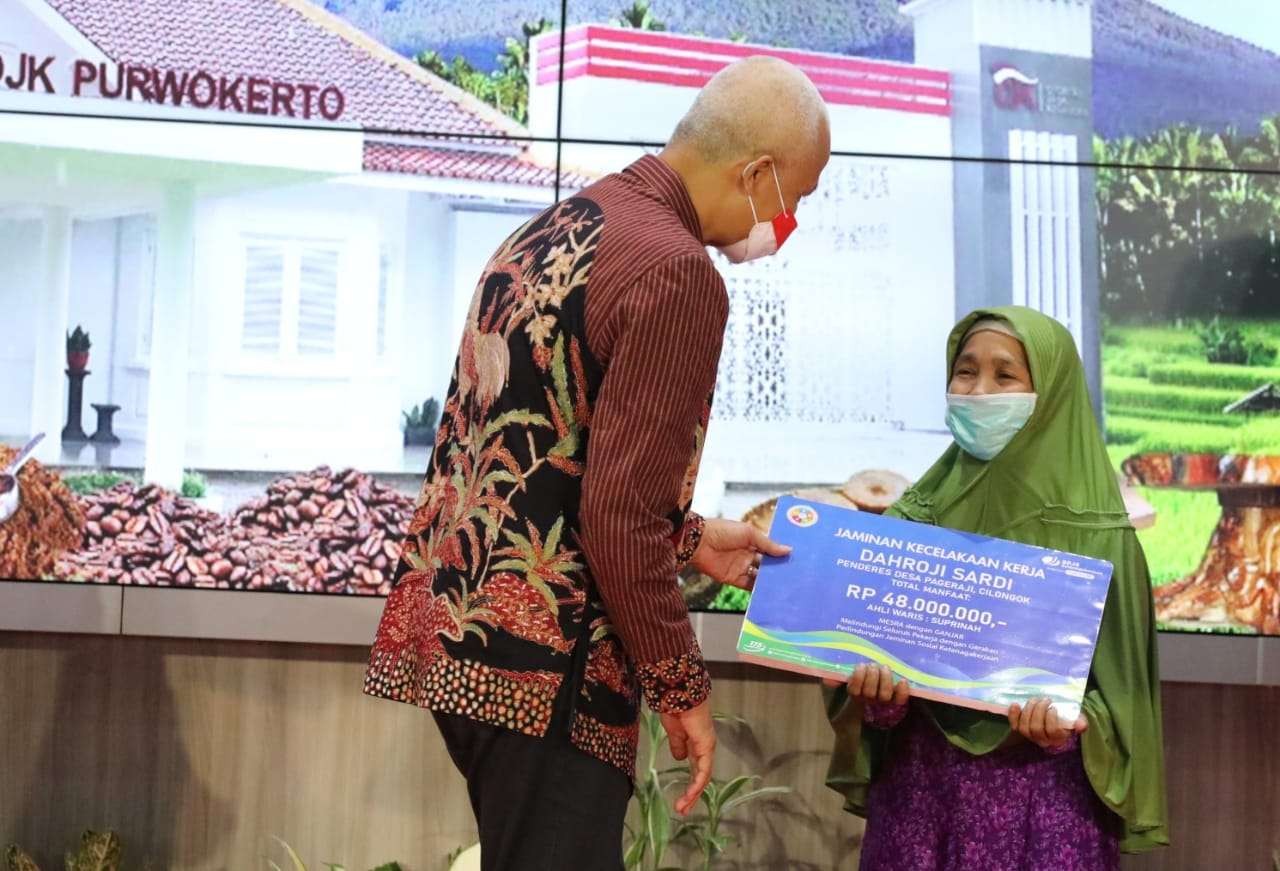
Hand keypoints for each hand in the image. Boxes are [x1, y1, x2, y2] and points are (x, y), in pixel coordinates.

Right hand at [660, 700, 716, 815]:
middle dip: (692, 795)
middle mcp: (704, 747)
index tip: (681, 799)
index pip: (696, 769)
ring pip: (703, 777)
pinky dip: (697, 783)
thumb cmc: (675, 708)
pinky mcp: (706, 746)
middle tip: (682, 809)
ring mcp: (707, 747)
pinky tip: (690, 794)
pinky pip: (703, 770)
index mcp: (696, 744)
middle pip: (701, 777)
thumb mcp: (674, 732)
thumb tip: (679, 758)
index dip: (690, 785)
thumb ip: (677, 745)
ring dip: (693, 794)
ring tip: (683, 807)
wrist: (679, 695)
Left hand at [691, 518, 791, 590]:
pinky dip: (758, 590)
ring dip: (770, 581)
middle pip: (766, 565)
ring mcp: (740, 567)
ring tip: (787, 587)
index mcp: (751, 541)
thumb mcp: (749, 534)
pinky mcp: (733, 579)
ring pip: (759, 577)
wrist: (698, 542)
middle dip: (778, 570)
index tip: (797, 561)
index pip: (770, 549)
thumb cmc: (723, 531)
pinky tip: (770, 594)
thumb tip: (788, 550)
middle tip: (796, 577)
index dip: (781, 554)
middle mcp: (747, 554)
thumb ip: (768, 544)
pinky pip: (748, 586)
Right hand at [837, 663, 908, 705]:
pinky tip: (902, 680)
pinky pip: (900, 699)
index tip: (860, 665)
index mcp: (855, 693)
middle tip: (873, 664)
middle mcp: (869, 699)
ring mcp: (883, 701)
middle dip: (872, 677)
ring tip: (884, 667)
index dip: (858, 679)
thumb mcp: (845, 678)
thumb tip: (827, 680)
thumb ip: (836, 678)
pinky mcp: (897, 700)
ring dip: (885, 680)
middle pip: (869, 692)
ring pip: (884, 695)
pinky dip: (902, 691)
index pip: (854, 691)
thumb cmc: (859, 681)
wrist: (877, 689)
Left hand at [1007, 698, 1086, 750]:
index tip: (1054, 708)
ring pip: (1025, 728)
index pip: (1052, 731)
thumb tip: (1081, 724)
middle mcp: (1043, 740)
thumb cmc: (1066, 720)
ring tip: (1035, 700)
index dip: (1051, 718)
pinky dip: (1013, 715)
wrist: (1055, 721)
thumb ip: (1079, 722)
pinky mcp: (1020, 730)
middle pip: (1036, 729)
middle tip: (1045, 700)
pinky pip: (1014, 726)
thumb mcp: (1076, 720)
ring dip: (1028, 710)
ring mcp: (1030, 737)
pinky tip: (1015, 704)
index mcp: (1058, 738)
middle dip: (1039, 711)